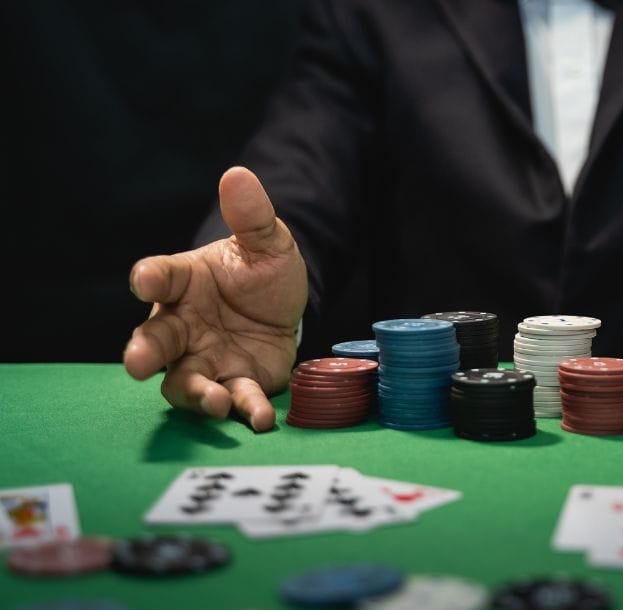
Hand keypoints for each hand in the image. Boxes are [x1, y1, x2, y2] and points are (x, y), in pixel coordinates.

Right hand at [123, 167, 307, 431]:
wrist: (287, 308)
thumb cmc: (260, 272)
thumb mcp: (266, 242)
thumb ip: (251, 216)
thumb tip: (238, 175)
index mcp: (184, 281)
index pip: (159, 276)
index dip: (150, 278)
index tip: (145, 280)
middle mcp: (183, 324)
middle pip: (155, 340)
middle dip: (143, 352)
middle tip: (136, 363)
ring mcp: (205, 357)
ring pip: (184, 381)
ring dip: (196, 393)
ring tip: (213, 400)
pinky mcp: (234, 382)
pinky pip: (232, 398)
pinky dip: (243, 409)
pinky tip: (259, 417)